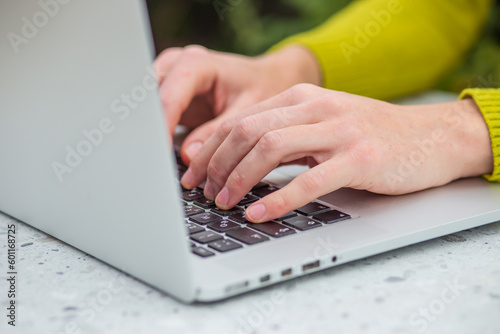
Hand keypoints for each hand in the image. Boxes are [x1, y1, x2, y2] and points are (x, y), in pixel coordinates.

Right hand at [154, 45, 320, 164]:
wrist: (264, 79)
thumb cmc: (260, 89)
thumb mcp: (246, 111)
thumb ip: (217, 132)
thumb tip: (189, 156)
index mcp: (197, 64)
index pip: (168, 97)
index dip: (160, 127)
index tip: (158, 154)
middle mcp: (176, 65)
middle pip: (147, 97)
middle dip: (146, 128)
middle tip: (149, 159)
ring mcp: (168, 77)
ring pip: (142, 104)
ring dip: (146, 130)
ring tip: (149, 158)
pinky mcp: (166, 93)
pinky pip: (150, 112)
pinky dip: (151, 131)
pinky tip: (155, 152)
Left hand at [181, 84, 492, 221]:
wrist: (429, 137)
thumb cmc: (369, 135)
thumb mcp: (321, 125)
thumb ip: (284, 134)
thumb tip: (237, 161)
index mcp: (301, 97)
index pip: (240, 119)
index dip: (210, 148)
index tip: (192, 173)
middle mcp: (316, 107)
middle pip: (247, 132)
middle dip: (215, 164)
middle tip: (202, 191)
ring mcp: (338, 131)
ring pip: (270, 150)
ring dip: (238, 179)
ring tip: (223, 202)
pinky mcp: (359, 158)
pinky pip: (308, 181)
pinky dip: (277, 200)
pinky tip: (258, 214)